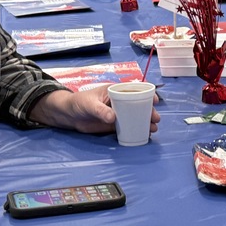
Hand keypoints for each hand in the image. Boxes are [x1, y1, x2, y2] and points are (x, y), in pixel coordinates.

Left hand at [29, 85, 160, 134]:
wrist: (69, 115)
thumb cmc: (79, 103)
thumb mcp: (90, 105)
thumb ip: (101, 110)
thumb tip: (113, 118)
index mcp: (115, 91)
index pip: (135, 90)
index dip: (147, 94)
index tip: (155, 101)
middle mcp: (120, 101)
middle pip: (138, 105)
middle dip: (149, 111)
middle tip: (156, 119)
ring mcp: (118, 113)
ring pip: (135, 117)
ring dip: (145, 122)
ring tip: (153, 129)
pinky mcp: (114, 125)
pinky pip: (128, 127)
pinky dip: (136, 130)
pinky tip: (143, 135)